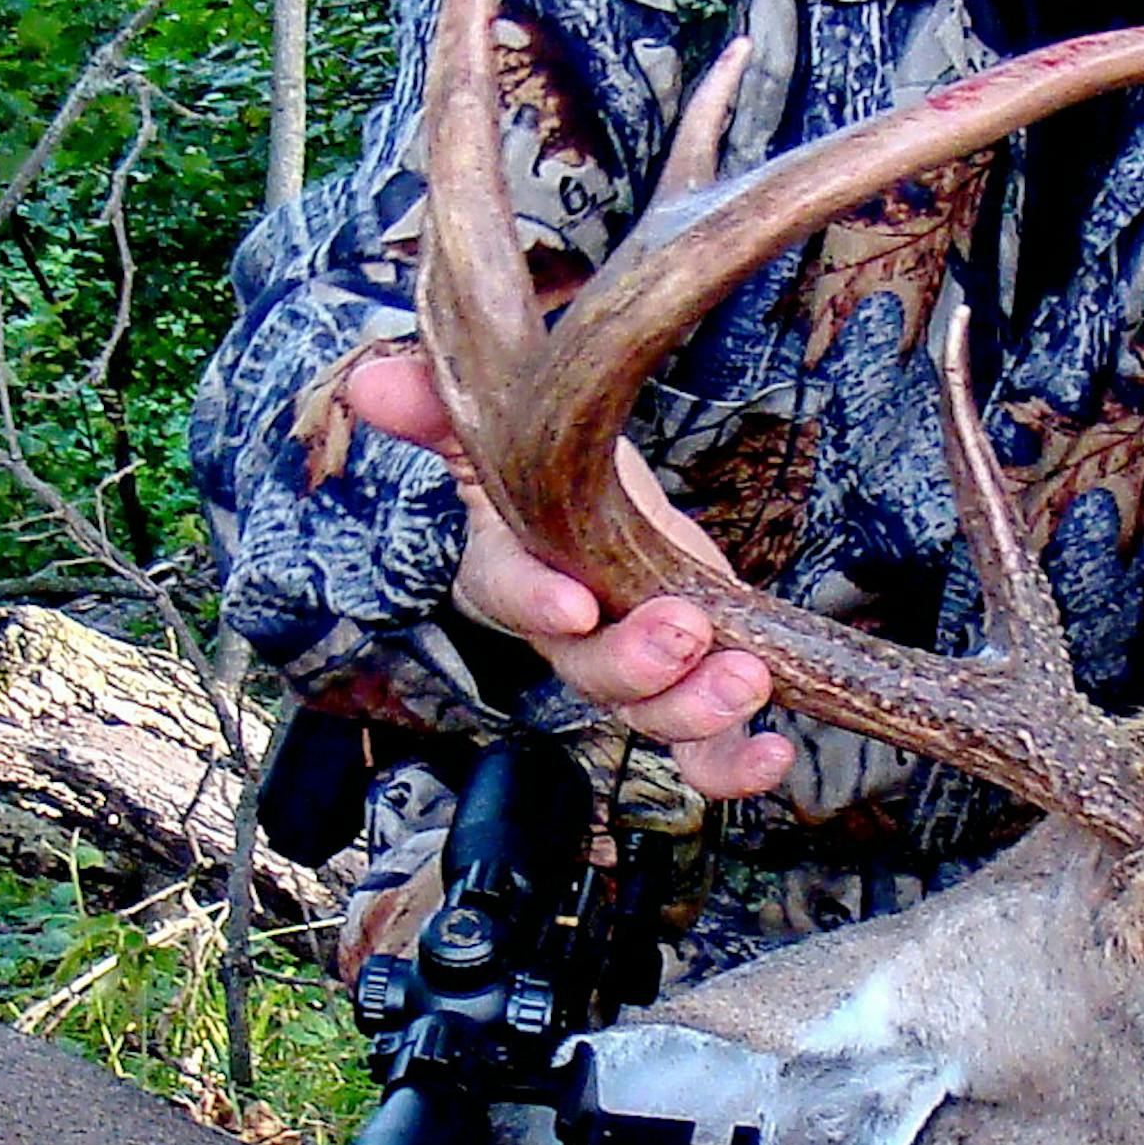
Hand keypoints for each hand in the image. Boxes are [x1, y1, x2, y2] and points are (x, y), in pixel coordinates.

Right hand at [344, 346, 793, 799]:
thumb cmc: (543, 467)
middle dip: (636, 661)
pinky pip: (702, 748)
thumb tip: (370, 381)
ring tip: (745, 679)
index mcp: (511, 575)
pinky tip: (773, 753)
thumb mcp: (494, 426)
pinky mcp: (686, 685)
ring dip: (696, 709)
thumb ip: (439, 407)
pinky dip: (734, 762)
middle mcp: (568, 639)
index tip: (573, 605)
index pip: (509, 595)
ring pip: (649, 714)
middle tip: (684, 630)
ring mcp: (630, 671)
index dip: (536, 604)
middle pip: (588, 672)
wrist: (598, 503)